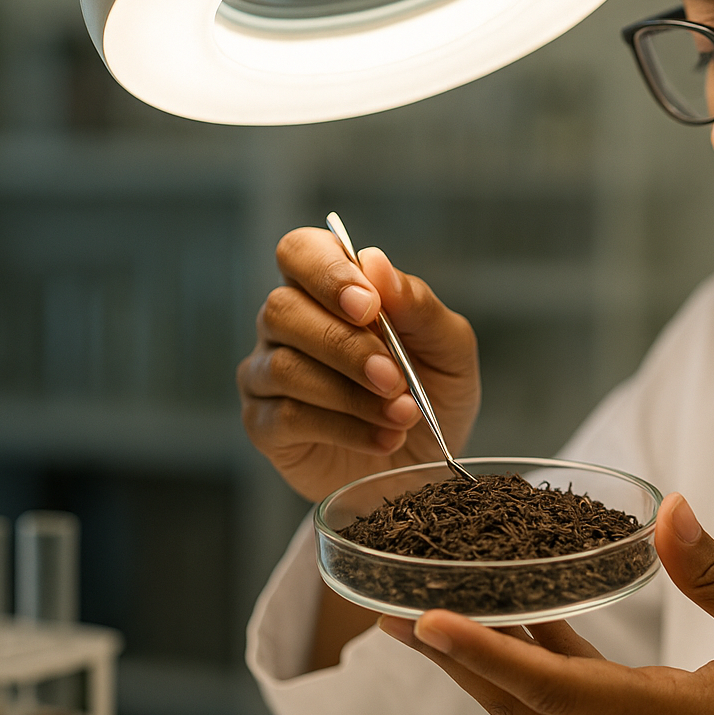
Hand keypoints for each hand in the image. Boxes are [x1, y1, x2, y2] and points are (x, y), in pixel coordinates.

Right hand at [237, 227, 480, 502]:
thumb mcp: (449, 348)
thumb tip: (375, 263)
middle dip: (346, 346)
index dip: (328, 272)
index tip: (369, 306)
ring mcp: (267, 374)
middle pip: (283, 309)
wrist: (426, 463)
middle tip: (395, 377)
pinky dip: (345, 429)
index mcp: (329, 290)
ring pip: (285, 367)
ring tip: (404, 414)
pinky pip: (287, 417)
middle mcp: (288, 324)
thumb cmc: (433, 394)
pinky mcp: (264, 425)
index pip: (301, 251)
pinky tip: (384, 438)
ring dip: (352, 394)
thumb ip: (416, 305)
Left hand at [379, 494, 713, 714]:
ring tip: (431, 613)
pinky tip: (522, 620)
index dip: (484, 651)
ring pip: (537, 713)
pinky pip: (569, 709)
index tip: (423, 619)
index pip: (554, 688)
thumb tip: (668, 509)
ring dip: (482, 666)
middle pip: (519, 707)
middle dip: (451, 661)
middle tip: (388, 610)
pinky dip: (532, 668)